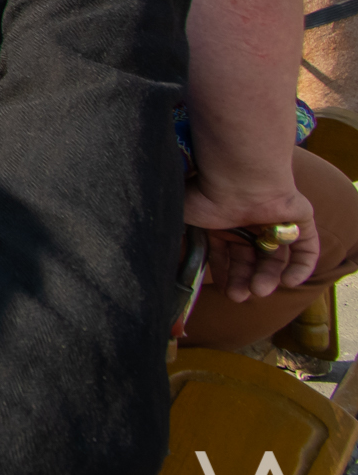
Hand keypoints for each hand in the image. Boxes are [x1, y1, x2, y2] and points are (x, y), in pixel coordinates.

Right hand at [186, 177, 318, 301]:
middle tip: (240, 297)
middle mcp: (249, 223)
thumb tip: (167, 259)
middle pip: (252, 259)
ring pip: (277, 257)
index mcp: (223, 223)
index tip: (224, 291)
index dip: (226, 274)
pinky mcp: (299, 219)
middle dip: (245, 280)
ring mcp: (274, 221)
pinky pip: (306, 248)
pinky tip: (290, 282)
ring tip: (259, 291)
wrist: (236, 178)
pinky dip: (301, 267)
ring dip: (269, 277)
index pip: (227, 254)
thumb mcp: (184, 222)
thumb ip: (181, 242)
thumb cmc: (205, 196)